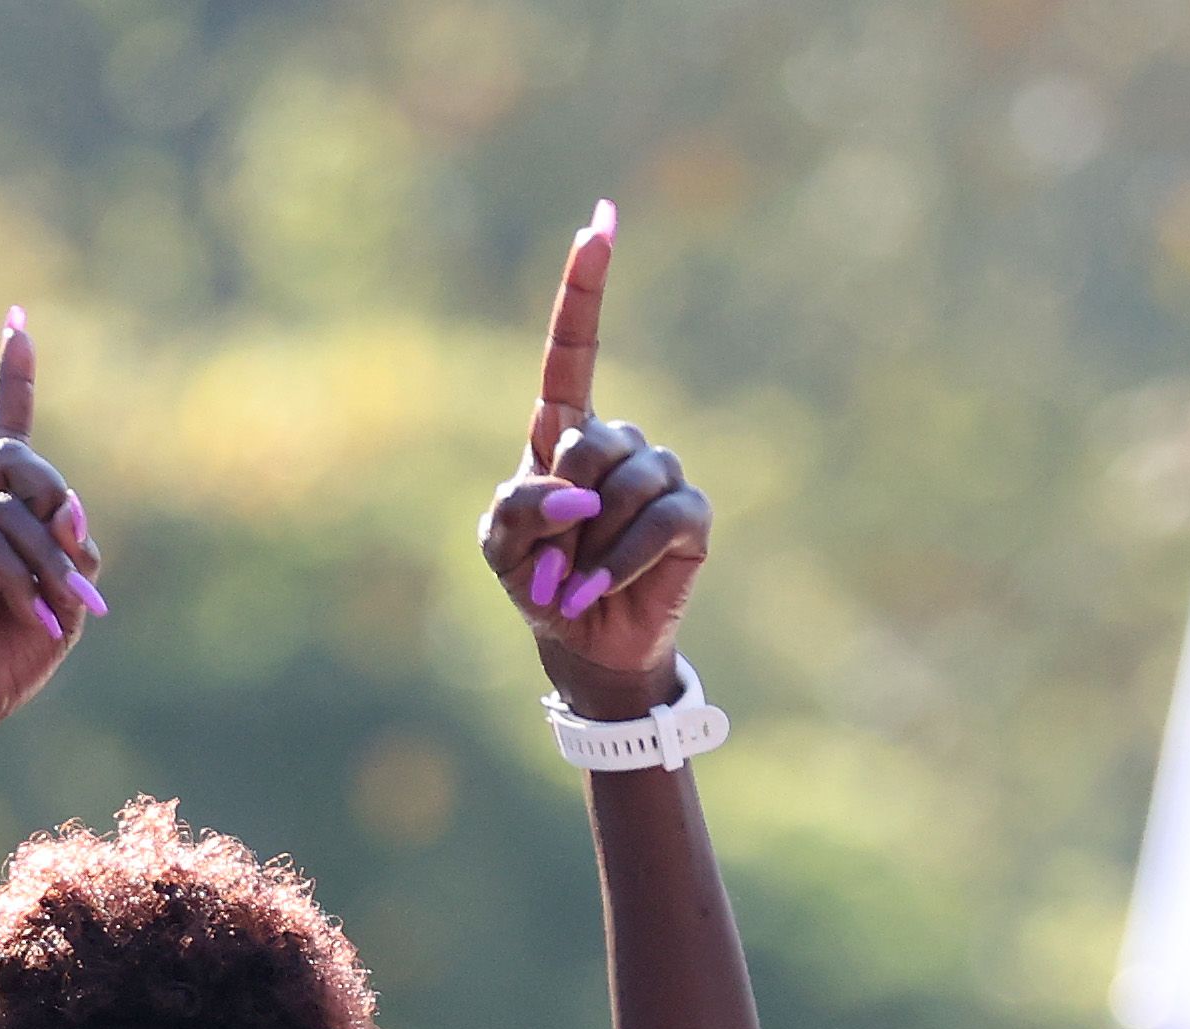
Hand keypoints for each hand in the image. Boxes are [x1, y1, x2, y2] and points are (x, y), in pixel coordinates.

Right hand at [0, 309, 109, 750]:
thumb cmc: (2, 658)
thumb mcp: (64, 603)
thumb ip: (74, 553)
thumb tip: (73, 514)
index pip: (3, 426)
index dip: (12, 374)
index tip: (18, 320)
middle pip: (12, 454)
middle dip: (57, 497)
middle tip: (79, 554)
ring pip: (8, 507)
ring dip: (51, 561)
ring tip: (62, 608)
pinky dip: (24, 583)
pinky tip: (36, 618)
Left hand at [479, 204, 710, 719]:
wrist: (582, 644)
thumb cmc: (537, 584)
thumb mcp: (498, 547)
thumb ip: (516, 509)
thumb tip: (575, 495)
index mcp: (562, 433)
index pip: (572, 350)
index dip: (584, 287)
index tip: (599, 222)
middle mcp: (616, 442)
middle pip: (589, 441)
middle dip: (563, 507)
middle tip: (552, 559)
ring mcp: (659, 473)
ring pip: (626, 483)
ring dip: (590, 543)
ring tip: (576, 578)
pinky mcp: (691, 514)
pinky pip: (660, 520)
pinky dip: (621, 559)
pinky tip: (597, 588)